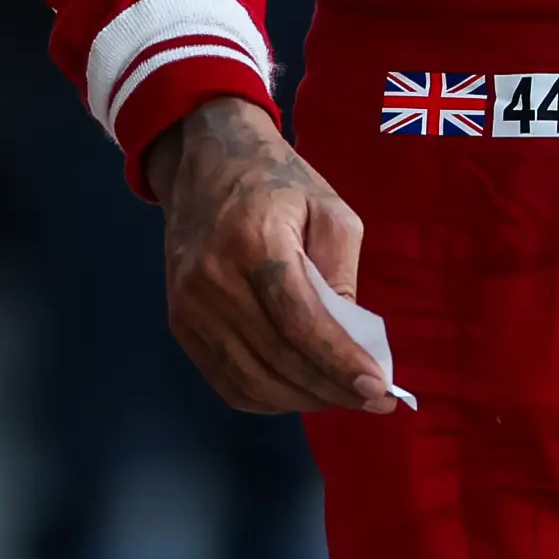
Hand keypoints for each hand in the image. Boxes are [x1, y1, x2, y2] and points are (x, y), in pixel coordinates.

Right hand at [148, 97, 399, 415]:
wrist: (203, 158)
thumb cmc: (276, 179)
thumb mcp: (329, 208)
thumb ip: (342, 275)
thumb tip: (353, 344)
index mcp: (255, 243)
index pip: (300, 324)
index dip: (340, 363)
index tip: (379, 389)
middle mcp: (213, 280)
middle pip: (278, 359)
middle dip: (331, 389)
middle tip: (372, 398)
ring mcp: (189, 306)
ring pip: (251, 381)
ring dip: (302, 400)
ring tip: (340, 396)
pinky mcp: (179, 322)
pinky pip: (225, 380)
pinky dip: (267, 397)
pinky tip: (299, 391)